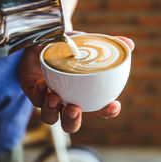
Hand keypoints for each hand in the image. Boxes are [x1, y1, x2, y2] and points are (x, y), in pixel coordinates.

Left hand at [19, 36, 133, 132]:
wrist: (44, 39)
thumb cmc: (68, 46)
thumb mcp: (87, 43)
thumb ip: (107, 44)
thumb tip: (129, 44)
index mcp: (83, 93)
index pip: (98, 109)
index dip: (107, 112)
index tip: (113, 105)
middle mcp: (66, 99)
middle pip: (70, 122)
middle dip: (72, 120)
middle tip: (75, 108)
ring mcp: (48, 97)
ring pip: (50, 117)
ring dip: (52, 111)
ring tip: (55, 97)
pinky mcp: (33, 91)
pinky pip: (35, 99)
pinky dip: (39, 94)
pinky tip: (42, 84)